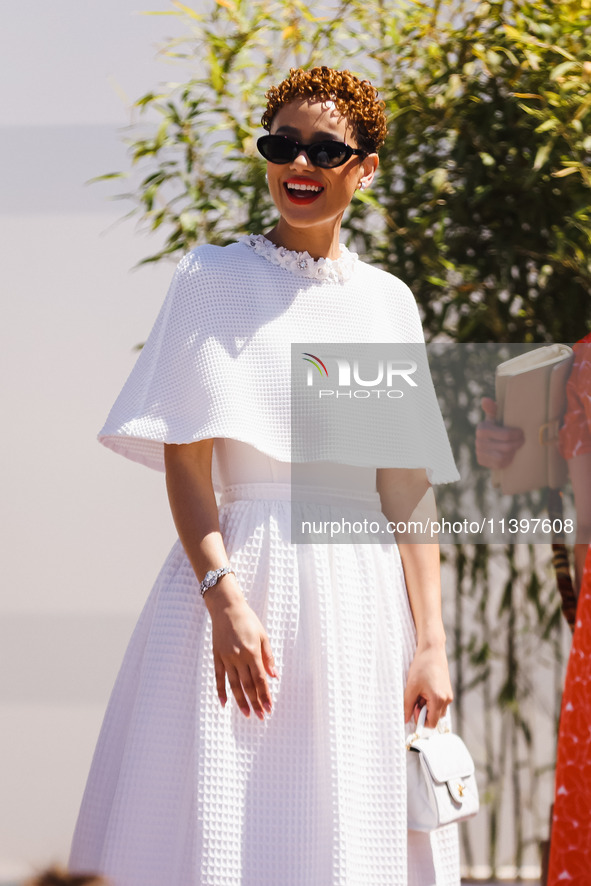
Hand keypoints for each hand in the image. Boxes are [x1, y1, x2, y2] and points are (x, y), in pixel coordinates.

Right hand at [209, 594, 277, 719]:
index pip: (260, 679)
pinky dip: (220, 691)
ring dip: (241, 701)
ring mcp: (226, 658)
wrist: (226, 608)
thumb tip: (274, 676)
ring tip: (247, 714)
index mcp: (252, 652)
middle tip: (261, 716)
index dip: (265, 695)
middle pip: (248, 685)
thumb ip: (268, 657)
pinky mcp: (217, 656)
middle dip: (255, 702)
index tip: (269, 708)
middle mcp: (239, 657)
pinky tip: (224, 703)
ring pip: (234, 685)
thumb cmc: (248, 620)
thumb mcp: (263, 635)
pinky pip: (219, 677)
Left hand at [404, 642, 452, 728]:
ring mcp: (448, 695)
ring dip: (427, 706)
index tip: (412, 709)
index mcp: (438, 700)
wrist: (432, 650)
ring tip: (419, 692)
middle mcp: (447, 699)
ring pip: (437, 710)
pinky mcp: (447, 690)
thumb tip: (405, 719)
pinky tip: (424, 688)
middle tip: (415, 698)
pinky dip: (431, 700)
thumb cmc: (421, 666)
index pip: (431, 723)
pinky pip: (440, 702)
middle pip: (435, 718)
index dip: (420, 720)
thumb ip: (408, 705)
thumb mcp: (411, 687)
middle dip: (423, 712)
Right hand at [475, 396, 524, 468]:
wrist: (489, 441)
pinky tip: (508, 455)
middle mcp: (478, 441)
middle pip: (507, 447)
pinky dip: (506, 460)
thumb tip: (485, 399)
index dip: (517, 435)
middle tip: (522, 440)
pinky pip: (499, 464)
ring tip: (515, 447)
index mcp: (482, 428)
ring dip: (512, 452)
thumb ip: (492, 408)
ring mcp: (479, 452)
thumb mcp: (495, 416)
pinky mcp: (481, 461)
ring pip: (504, 457)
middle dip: (518, 444)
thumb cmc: (497, 425)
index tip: (521, 433)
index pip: (506, 435)